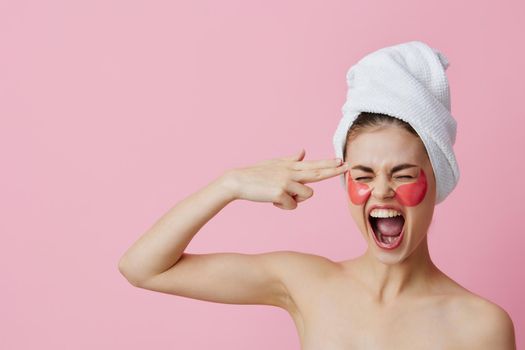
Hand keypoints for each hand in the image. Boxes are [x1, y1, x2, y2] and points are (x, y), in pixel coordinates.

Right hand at [221, 148, 348, 209]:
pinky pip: (292, 205)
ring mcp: (286, 182)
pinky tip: (272, 200)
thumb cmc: (255, 174)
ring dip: (295, 199)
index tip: (341, 161)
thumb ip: (290, 159)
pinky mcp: (281, 193)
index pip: (313, 164)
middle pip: (317, 173)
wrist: (238, 181)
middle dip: (333, 170)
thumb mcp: (274, 164)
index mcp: (290, 166)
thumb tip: (303, 151)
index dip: (328, 164)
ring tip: (279, 196)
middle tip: (346, 166)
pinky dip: (283, 206)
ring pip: (306, 195)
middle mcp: (290, 172)